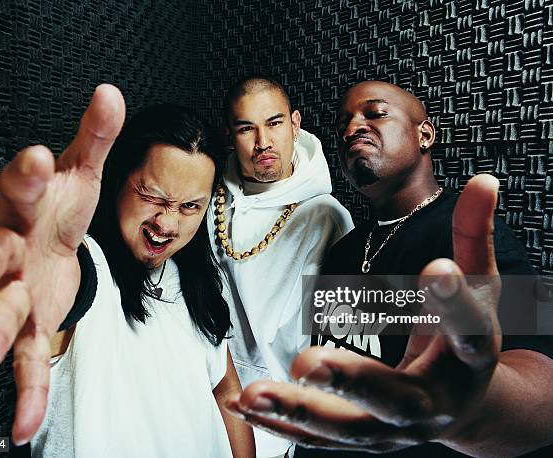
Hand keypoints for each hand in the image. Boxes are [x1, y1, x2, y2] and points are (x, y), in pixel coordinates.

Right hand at [0, 85, 124, 444]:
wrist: (49, 244)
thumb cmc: (59, 206)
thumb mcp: (80, 171)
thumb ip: (94, 137)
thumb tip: (111, 93)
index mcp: (25, 207)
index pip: (18, 188)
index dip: (23, 174)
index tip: (32, 159)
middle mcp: (10, 250)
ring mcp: (16, 293)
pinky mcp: (32, 326)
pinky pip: (27, 361)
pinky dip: (26, 391)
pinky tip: (24, 425)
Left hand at [226, 174, 502, 452]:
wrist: (463, 405)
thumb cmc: (464, 341)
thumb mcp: (481, 288)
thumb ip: (474, 236)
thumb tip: (484, 180)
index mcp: (470, 361)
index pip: (470, 332)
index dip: (455, 302)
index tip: (436, 269)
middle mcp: (432, 405)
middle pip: (395, 399)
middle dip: (352, 381)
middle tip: (307, 363)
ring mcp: (394, 429)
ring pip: (347, 428)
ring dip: (298, 411)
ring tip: (254, 392)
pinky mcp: (363, 437)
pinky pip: (320, 438)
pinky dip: (280, 424)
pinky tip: (242, 403)